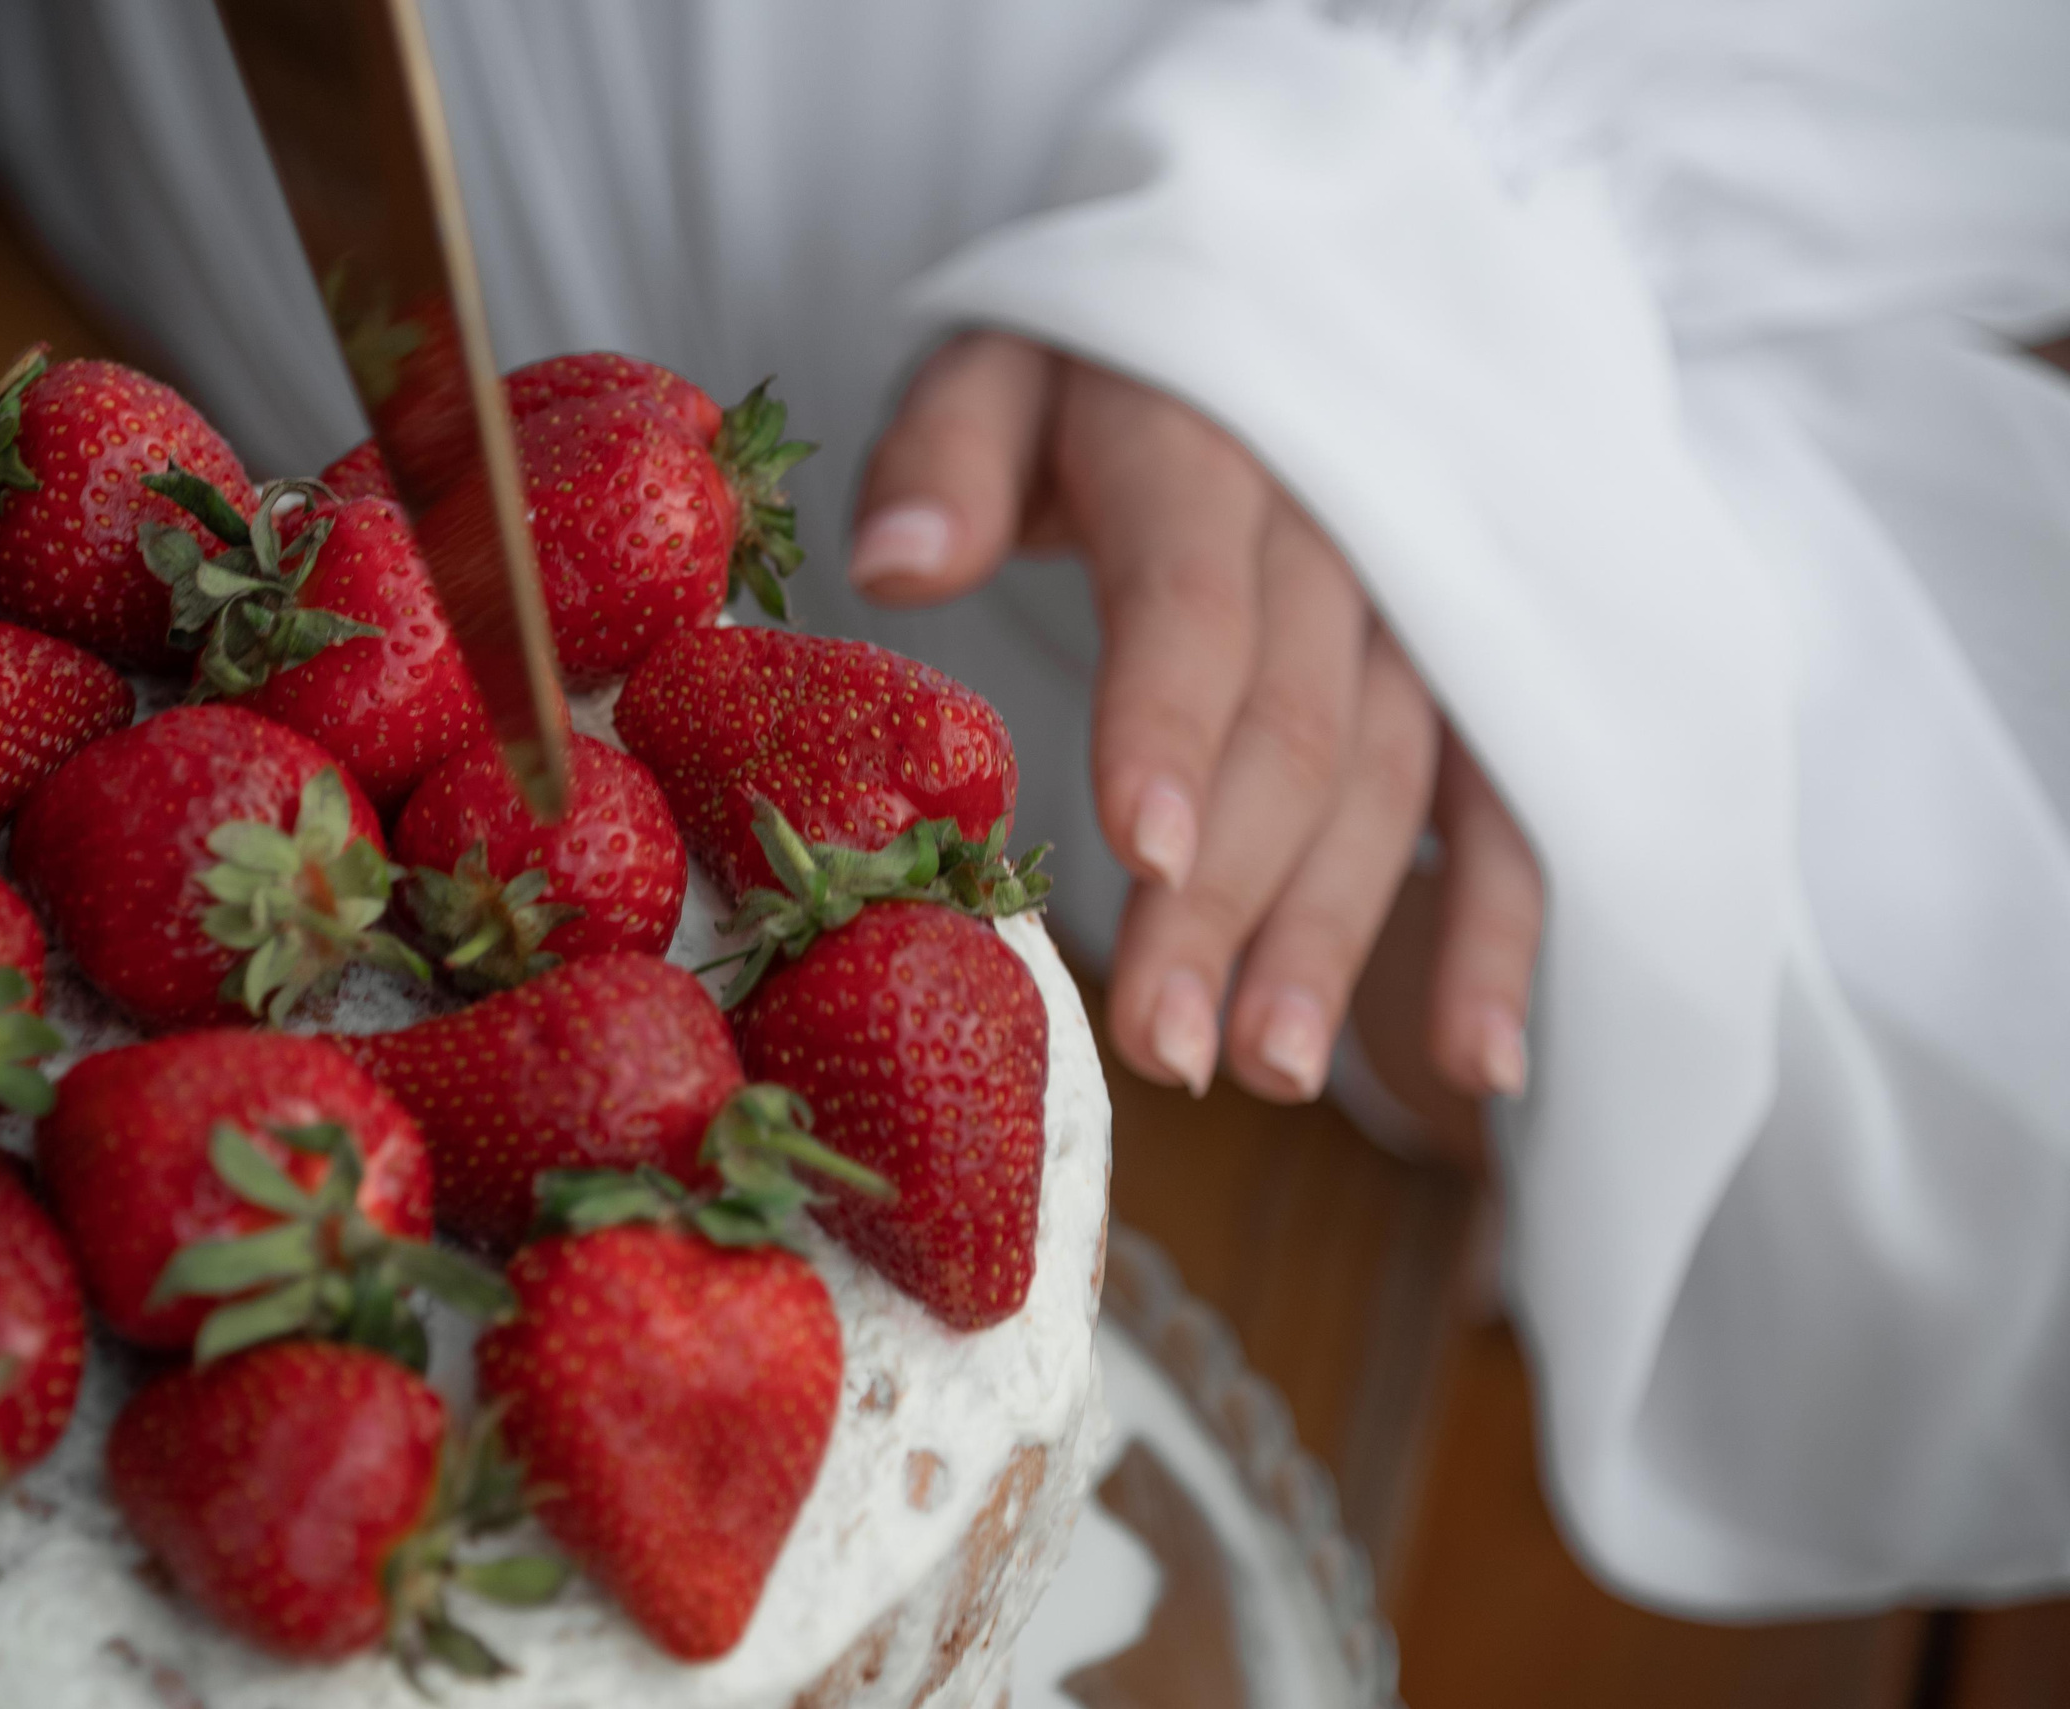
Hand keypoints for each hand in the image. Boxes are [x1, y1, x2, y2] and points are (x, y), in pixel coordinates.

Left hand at [851, 332, 1541, 1117]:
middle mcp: (1342, 524)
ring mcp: (1427, 601)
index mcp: (1207, 440)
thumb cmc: (1096, 365)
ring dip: (1337, 932)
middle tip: (1164, 1047)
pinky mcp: (1473, 665)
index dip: (1170, 721)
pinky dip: (1499, 930)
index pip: (1193, 595)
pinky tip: (1476, 1063)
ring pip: (1396, 777)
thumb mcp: (1002, 362)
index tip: (1137, 849)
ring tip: (1267, 1070)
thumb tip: (897, 566)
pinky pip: (1505, 798)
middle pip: (1294, 722)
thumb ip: (951, 455)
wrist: (1272, 299)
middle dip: (1228, 893)